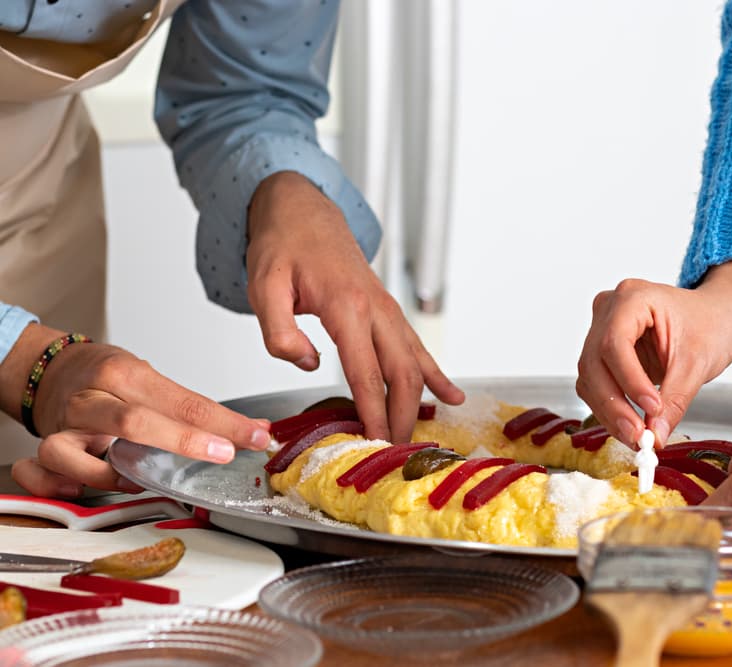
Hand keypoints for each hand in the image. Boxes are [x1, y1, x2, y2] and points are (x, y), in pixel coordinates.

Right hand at [3, 324, 271, 496]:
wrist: (52, 368)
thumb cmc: (108, 378)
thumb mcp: (153, 381)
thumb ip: (196, 409)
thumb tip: (253, 429)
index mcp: (126, 375)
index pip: (184, 402)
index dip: (224, 423)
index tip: (255, 436)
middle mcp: (94, 398)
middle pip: (138, 423)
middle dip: (186, 442)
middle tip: (224, 454)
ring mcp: (67, 424)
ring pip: (80, 450)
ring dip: (114, 474)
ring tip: (143, 481)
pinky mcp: (48, 445)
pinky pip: (44, 469)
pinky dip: (66, 482)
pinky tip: (88, 486)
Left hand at [246, 172, 463, 442]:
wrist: (302, 210)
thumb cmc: (282, 246)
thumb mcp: (263, 285)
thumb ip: (279, 330)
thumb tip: (307, 364)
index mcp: (346, 306)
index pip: (365, 372)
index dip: (373, 411)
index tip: (376, 441)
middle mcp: (375, 309)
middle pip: (401, 373)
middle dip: (402, 417)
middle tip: (397, 453)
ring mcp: (387, 309)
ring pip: (414, 362)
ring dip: (419, 402)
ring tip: (420, 439)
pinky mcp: (388, 311)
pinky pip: (417, 347)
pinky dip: (436, 374)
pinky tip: (451, 396)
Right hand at [576, 262, 731, 446]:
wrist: (716, 316)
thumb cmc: (711, 324)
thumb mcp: (698, 363)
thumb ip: (674, 400)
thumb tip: (655, 436)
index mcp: (633, 297)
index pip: (615, 342)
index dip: (629, 380)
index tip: (652, 408)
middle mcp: (609, 309)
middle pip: (595, 362)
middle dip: (614, 404)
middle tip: (637, 435)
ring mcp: (601, 329)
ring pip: (590, 377)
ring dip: (609, 411)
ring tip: (636, 436)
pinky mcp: (602, 351)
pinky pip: (595, 384)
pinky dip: (610, 407)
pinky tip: (629, 424)